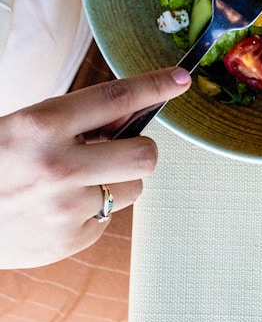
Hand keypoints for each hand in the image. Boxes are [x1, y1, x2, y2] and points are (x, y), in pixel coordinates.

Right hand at [0, 67, 189, 269]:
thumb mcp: (21, 127)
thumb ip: (73, 121)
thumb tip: (131, 115)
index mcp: (39, 126)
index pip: (115, 97)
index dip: (155, 85)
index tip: (180, 80)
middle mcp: (57, 166)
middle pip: (145, 155)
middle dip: (138, 150)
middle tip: (115, 151)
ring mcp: (63, 208)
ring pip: (132, 190)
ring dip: (113, 183)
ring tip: (72, 184)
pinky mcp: (67, 241)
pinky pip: (106, 220)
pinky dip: (88, 213)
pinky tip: (54, 210)